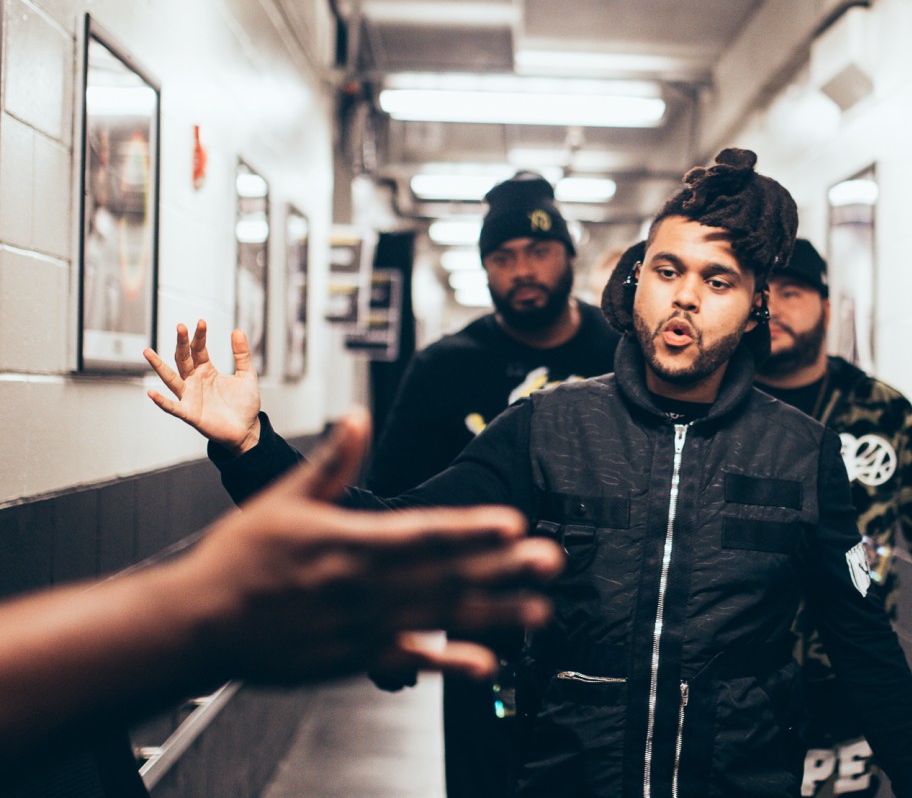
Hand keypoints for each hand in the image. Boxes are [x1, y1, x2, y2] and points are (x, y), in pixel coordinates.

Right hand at [144, 320, 262, 452]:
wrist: (247, 429)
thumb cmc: (244, 404)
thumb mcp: (246, 375)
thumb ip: (242, 354)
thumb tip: (237, 330)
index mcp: (206, 371)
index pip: (199, 350)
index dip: (199, 336)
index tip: (201, 322)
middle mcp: (194, 381)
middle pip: (183, 359)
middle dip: (181, 343)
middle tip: (180, 326)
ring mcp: (190, 397)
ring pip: (171, 379)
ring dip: (159, 366)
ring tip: (147, 352)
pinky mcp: (190, 414)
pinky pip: (173, 407)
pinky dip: (162, 401)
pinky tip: (152, 393)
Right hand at [172, 411, 563, 685]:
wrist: (194, 624)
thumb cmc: (236, 560)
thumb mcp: (282, 501)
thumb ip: (331, 463)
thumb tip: (358, 417)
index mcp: (347, 544)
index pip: (421, 534)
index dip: (470, 529)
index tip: (511, 523)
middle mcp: (359, 588)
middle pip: (442, 575)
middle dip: (501, 568)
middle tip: (548, 560)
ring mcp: (359, 627)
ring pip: (436, 618)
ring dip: (492, 614)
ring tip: (538, 609)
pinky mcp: (353, 659)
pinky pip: (407, 662)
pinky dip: (446, 663)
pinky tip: (484, 663)